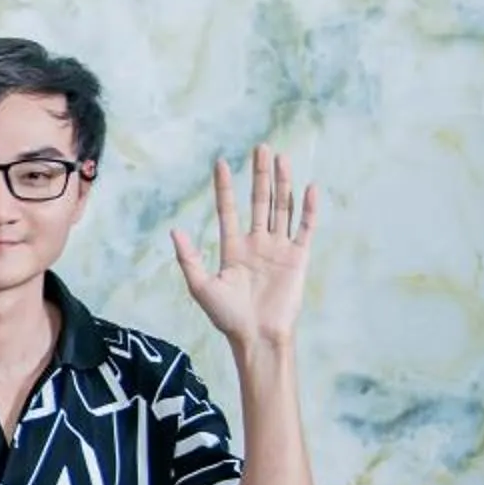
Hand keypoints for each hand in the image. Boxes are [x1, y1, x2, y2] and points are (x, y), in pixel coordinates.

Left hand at [172, 144, 318, 351]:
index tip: (221, 163)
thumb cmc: (227, 317)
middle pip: (259, 201)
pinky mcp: (297, 258)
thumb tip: (174, 229)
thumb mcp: (201, 286)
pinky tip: (309, 188)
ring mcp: (278, 249)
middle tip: (261, 147)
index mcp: (233, 248)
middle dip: (260, 175)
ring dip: (282, 183)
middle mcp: (257, 243)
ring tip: (281, 158)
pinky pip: (304, 228)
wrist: (256, 337)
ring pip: (281, 208)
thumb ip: (189, 257)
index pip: (229, 210)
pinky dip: (307, 209)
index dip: (225, 188)